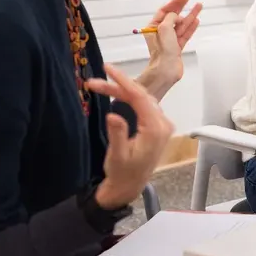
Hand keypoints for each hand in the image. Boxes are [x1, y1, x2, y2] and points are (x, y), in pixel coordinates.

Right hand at [86, 64, 175, 209]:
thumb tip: (113, 114)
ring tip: (98, 86)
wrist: (129, 187)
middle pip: (140, 96)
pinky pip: (143, 106)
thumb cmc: (122, 173)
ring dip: (121, 91)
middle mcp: (163, 124)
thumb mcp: (117, 155)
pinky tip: (115, 95)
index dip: (123, 81)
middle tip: (93, 82)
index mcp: (155, 129)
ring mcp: (161, 125)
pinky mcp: (157, 127)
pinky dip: (129, 98)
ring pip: (141, 99)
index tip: (108, 68)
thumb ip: (117, 134)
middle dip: (117, 86)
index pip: (140, 97)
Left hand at [142, 0, 201, 83]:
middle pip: (173, 15)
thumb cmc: (162, 51)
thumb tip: (177, 17)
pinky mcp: (177, 47)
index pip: (165, 10)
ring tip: (199, 5)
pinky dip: (191, 27)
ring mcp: (170, 40)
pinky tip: (196, 19)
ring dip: (190, 14)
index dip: (176, 1)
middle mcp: (161, 32)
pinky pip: (185, 34)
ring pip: (182, 24)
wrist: (166, 70)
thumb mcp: (164, 28)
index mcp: (153, 27)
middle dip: (182, 4)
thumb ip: (171, 18)